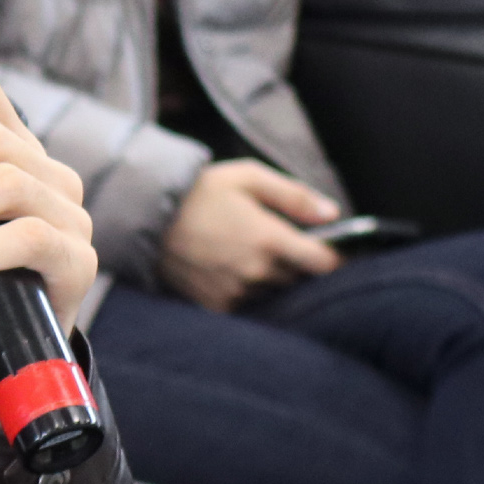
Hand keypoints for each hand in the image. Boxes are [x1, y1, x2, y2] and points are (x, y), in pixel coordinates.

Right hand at [159, 159, 341, 311]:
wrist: (148, 218)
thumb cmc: (201, 192)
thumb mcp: (249, 178)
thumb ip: (294, 196)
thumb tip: (332, 213)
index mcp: (269, 239)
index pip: (323, 263)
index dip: (334, 258)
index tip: (333, 252)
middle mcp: (256, 272)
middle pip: (298, 278)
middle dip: (297, 263)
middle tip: (279, 243)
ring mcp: (235, 292)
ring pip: (273, 291)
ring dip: (272, 277)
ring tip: (250, 253)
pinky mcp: (217, 305)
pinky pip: (248, 303)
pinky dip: (248, 289)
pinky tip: (232, 267)